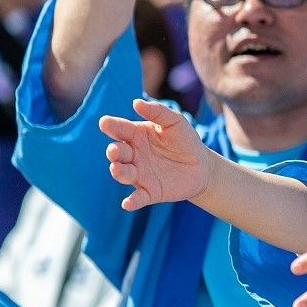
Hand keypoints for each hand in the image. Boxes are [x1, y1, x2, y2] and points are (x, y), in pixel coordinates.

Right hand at [101, 97, 215, 209]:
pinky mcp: (150, 192)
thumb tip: (136, 102)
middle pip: (117, 153)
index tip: (104, 123)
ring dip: (118, 172)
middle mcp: (133, 155)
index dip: (111, 126)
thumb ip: (158, 112)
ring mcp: (140, 174)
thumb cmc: (184, 140)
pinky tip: (127, 204)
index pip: (120, 129)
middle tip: (115, 150)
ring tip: (117, 168)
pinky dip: (132, 201)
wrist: (201, 165)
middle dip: (114, 152)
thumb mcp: (175, 122)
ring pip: (123, 174)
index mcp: (136, 135)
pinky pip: (138, 197)